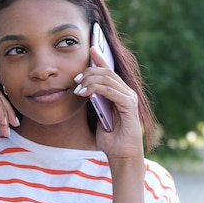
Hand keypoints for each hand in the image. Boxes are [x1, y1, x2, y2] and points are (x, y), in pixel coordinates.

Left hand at [74, 47, 143, 165]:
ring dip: (89, 80)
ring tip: (77, 88)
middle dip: (88, 71)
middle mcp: (127, 92)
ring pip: (108, 78)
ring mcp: (129, 98)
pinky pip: (111, 91)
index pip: (109, 70)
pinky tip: (84, 93)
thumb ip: (95, 101)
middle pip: (107, 72)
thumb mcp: (98, 116)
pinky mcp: (129, 106)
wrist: (121, 156)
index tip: (90, 46)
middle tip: (74, 80)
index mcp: (120, 93)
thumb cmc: (110, 138)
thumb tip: (82, 88)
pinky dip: (96, 89)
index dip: (100, 57)